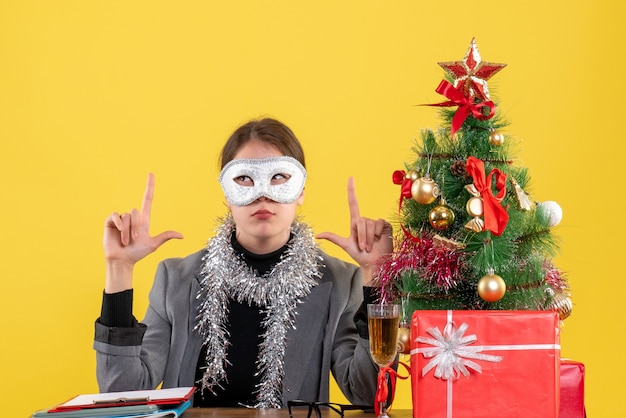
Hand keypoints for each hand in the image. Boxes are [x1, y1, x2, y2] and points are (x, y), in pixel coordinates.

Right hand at [103, 173, 182, 291]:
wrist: (123, 260)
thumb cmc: (137, 253)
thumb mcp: (152, 244)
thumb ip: (165, 237)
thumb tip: (182, 235)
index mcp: (143, 220)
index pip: (147, 199)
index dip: (149, 186)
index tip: (151, 174)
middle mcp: (132, 217)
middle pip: (136, 211)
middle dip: (136, 227)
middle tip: (133, 240)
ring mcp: (121, 219)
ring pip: (127, 216)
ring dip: (127, 230)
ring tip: (126, 241)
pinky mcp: (111, 221)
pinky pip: (116, 216)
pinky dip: (119, 225)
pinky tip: (118, 234)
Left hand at [316, 177, 392, 284]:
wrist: (374, 263)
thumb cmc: (360, 256)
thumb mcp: (345, 245)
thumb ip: (333, 238)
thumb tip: (317, 235)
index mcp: (355, 223)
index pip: (353, 203)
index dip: (352, 191)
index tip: (351, 178)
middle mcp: (365, 221)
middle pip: (361, 220)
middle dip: (362, 236)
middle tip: (364, 247)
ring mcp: (375, 223)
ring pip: (370, 224)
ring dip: (369, 237)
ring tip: (370, 246)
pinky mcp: (384, 226)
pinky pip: (380, 224)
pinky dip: (378, 234)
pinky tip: (380, 240)